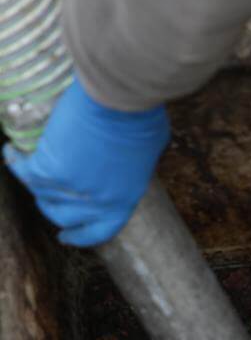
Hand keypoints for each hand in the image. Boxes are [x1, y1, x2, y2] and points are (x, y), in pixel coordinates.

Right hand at [3, 75, 168, 246]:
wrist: (119, 102)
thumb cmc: (140, 119)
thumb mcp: (149, 153)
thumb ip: (133, 167)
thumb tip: (124, 165)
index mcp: (124, 201)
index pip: (100, 231)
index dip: (81, 237)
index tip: (66, 236)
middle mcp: (97, 202)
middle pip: (64, 216)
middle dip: (53, 208)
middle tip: (46, 195)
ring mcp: (71, 188)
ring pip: (42, 195)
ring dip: (35, 184)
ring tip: (29, 166)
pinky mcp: (49, 170)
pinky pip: (25, 171)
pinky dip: (16, 161)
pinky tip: (12, 151)